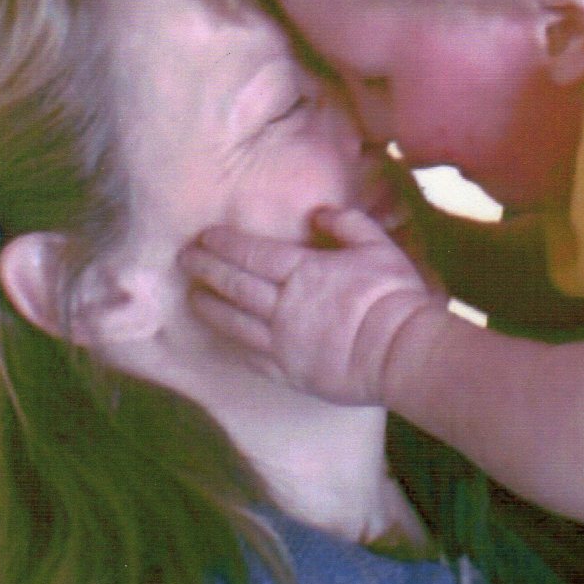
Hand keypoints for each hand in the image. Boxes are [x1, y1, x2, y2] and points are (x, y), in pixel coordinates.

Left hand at [180, 207, 443, 405]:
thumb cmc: (392, 295)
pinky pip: (250, 355)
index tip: (205, 237)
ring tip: (193, 297)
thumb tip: (319, 212)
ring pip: (234, 320)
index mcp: (304, 270)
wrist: (399, 351)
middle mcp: (284, 304)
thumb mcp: (377, 245)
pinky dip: (232, 343)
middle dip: (206, 268)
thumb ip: (346, 224)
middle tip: (184, 259)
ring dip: (210, 306)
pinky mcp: (288, 371)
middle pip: (235, 283)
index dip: (225, 243)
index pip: (253, 253)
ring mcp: (282, 340)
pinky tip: (222, 336)